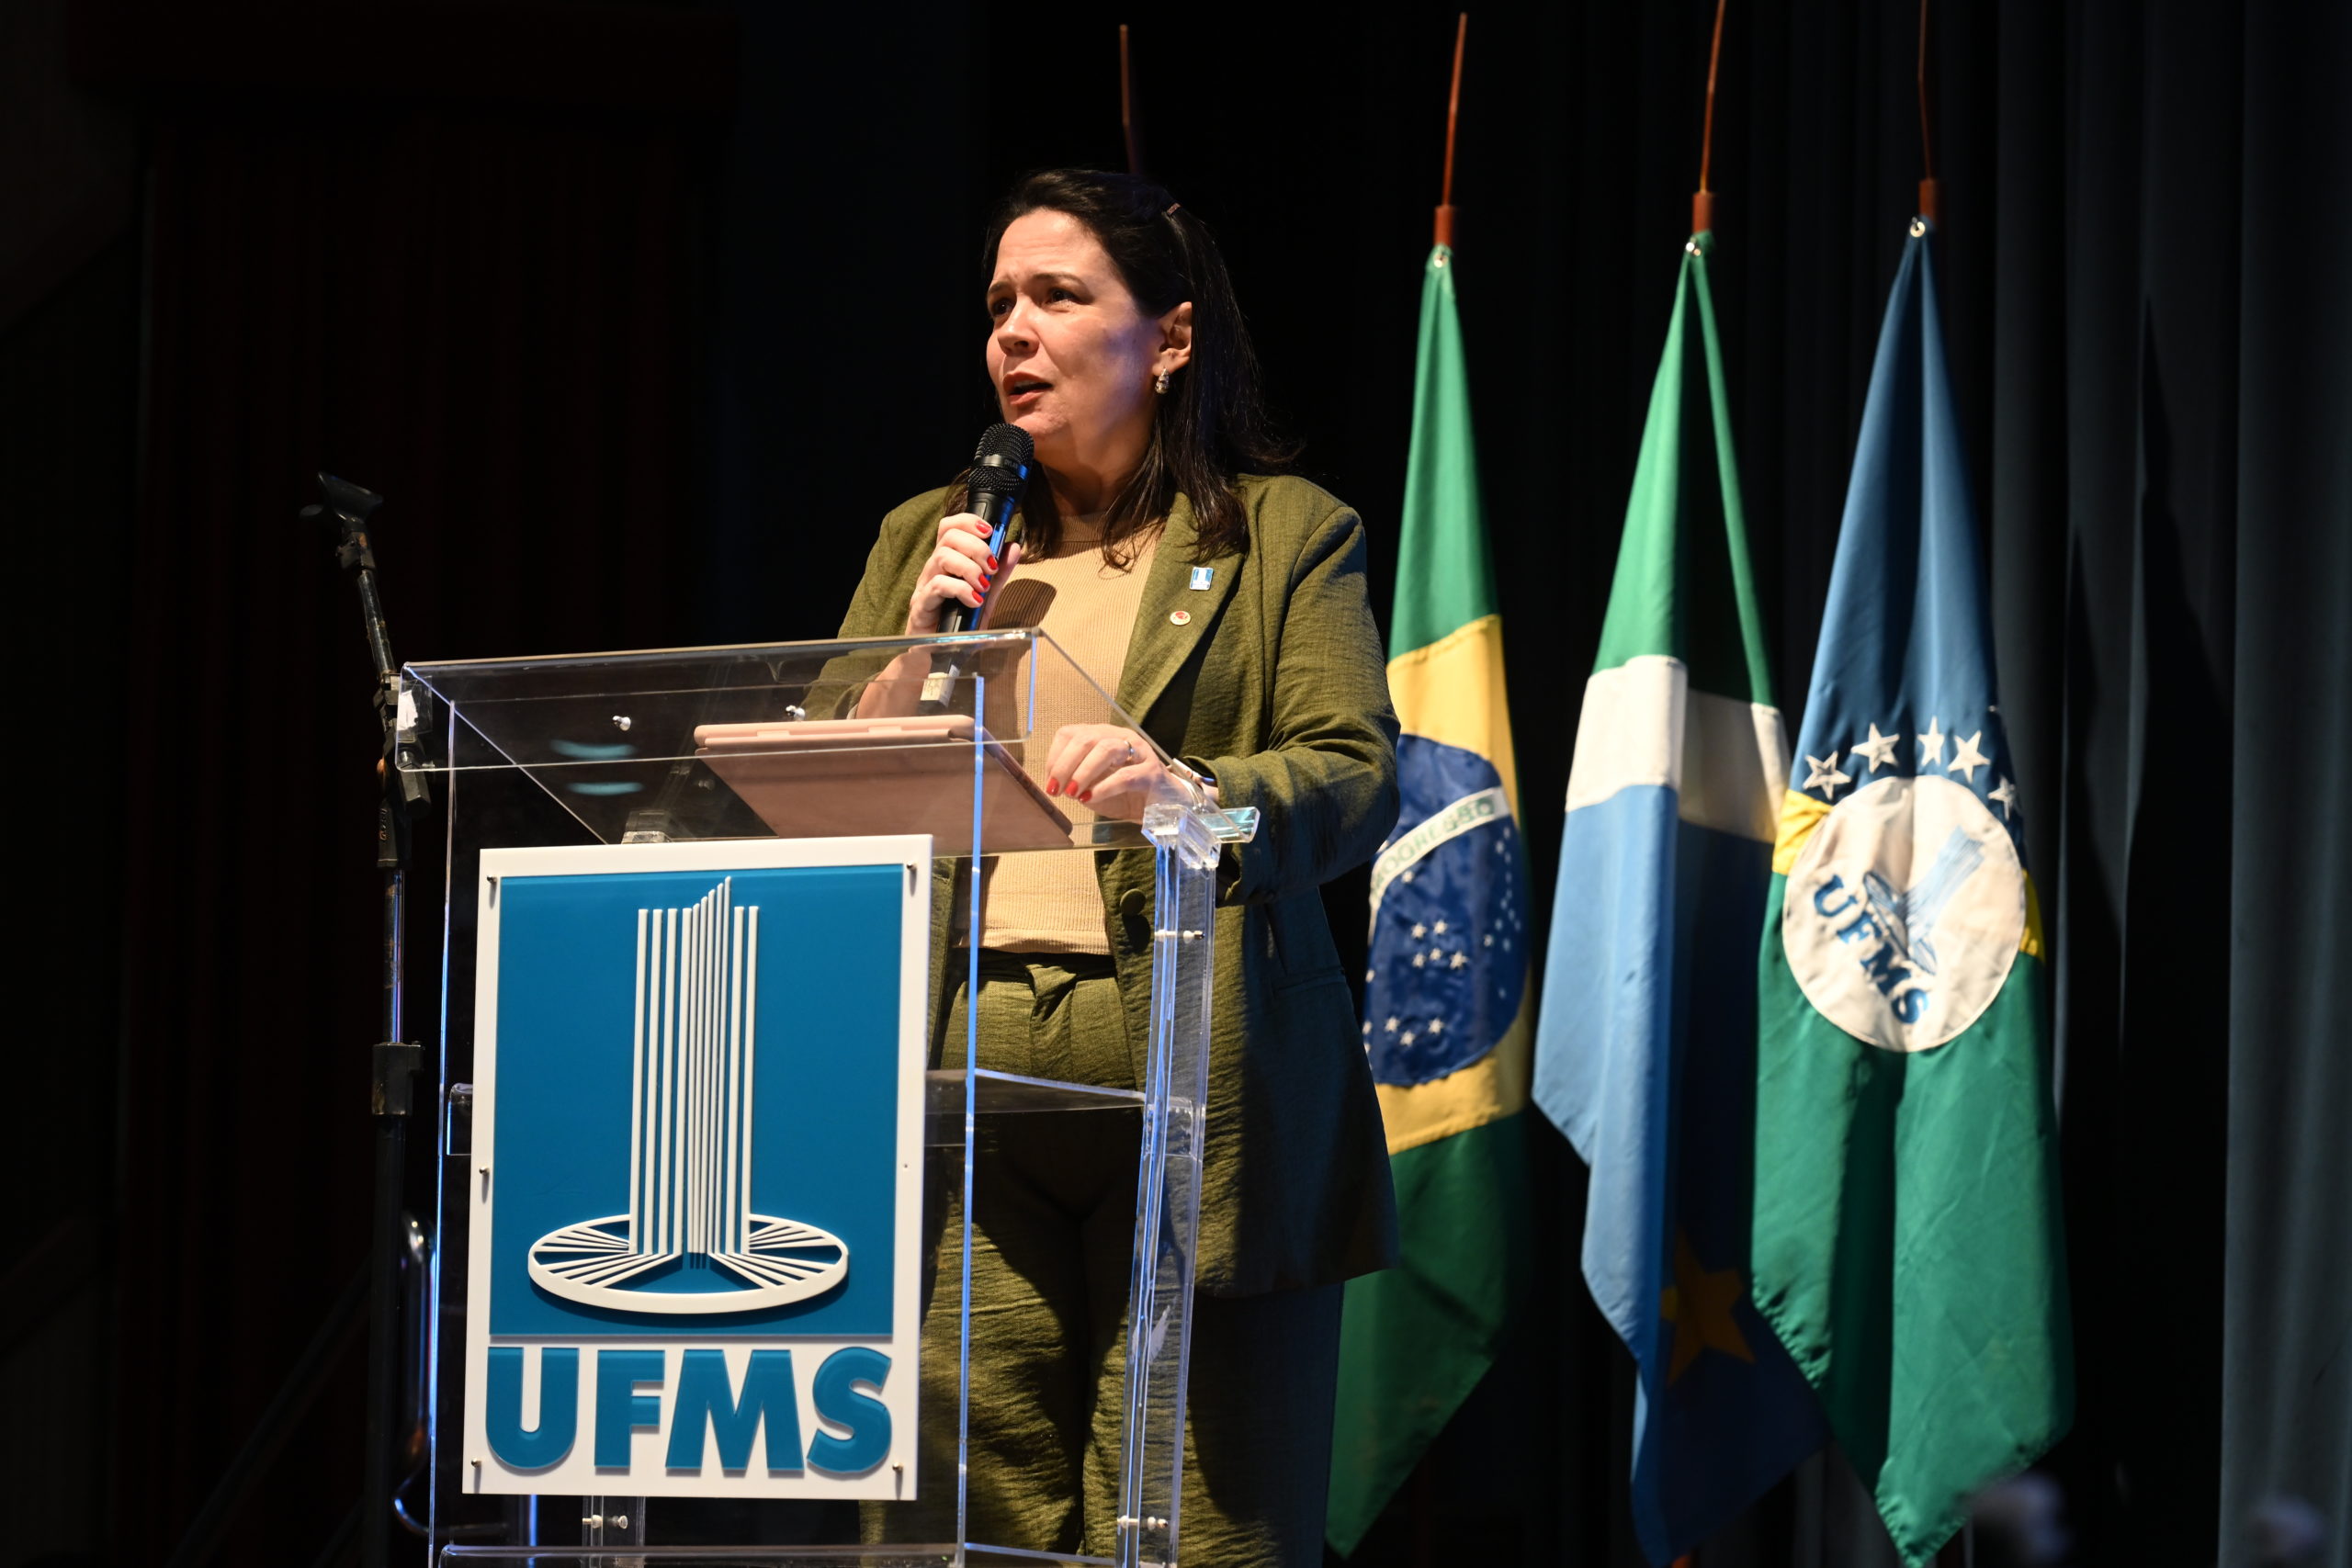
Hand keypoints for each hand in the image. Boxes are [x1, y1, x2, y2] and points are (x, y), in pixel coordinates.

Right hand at [905, 512, 1020, 634]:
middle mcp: (932, 570)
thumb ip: (999, 575)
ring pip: (942, 557)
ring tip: (983, 587)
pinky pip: (937, 586)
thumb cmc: (960, 629)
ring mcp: (924, 587)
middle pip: (948, 537)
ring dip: (970, 568)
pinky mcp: (920, 606)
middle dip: (976, 546)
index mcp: (946, 564)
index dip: (968, 522)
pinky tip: (974, 601)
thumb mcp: (986, 599)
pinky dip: (961, 590)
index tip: (990, 531)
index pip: (949, 527)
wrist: (939, 661)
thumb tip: (1013, 547)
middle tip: (992, 567)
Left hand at [1043, 724, 1177, 821]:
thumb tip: (1055, 783)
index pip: (1072, 733)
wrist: (1165, 808)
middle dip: (1065, 764)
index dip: (1055, 756)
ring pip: (1106, 749)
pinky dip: (1104, 787)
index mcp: (1103, 736)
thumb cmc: (1126, 795)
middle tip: (1056, 789)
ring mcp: (1139, 752)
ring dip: (1083, 772)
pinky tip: (1091, 798)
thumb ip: (1076, 781)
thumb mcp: (1094, 786)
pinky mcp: (1152, 772)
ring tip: (1073, 793)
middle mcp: (1120, 737)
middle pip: (1087, 738)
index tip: (1050, 781)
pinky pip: (1125, 775)